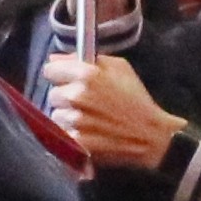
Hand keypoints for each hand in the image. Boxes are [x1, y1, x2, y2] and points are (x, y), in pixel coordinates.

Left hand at [43, 51, 182, 172]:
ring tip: (89, 121)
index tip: (66, 81)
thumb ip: (86, 60)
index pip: (50, 70)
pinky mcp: (76, 141)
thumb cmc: (136, 100)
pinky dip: (71, 135)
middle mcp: (77, 96)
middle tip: (85, 104)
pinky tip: (88, 134)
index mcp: (87, 74)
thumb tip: (55, 58)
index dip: (58, 75)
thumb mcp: (119, 68)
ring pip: (56, 116)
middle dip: (66, 99)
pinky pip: (61, 134)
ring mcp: (75, 120)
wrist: (150, 135)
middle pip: (53, 95)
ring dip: (68, 118)